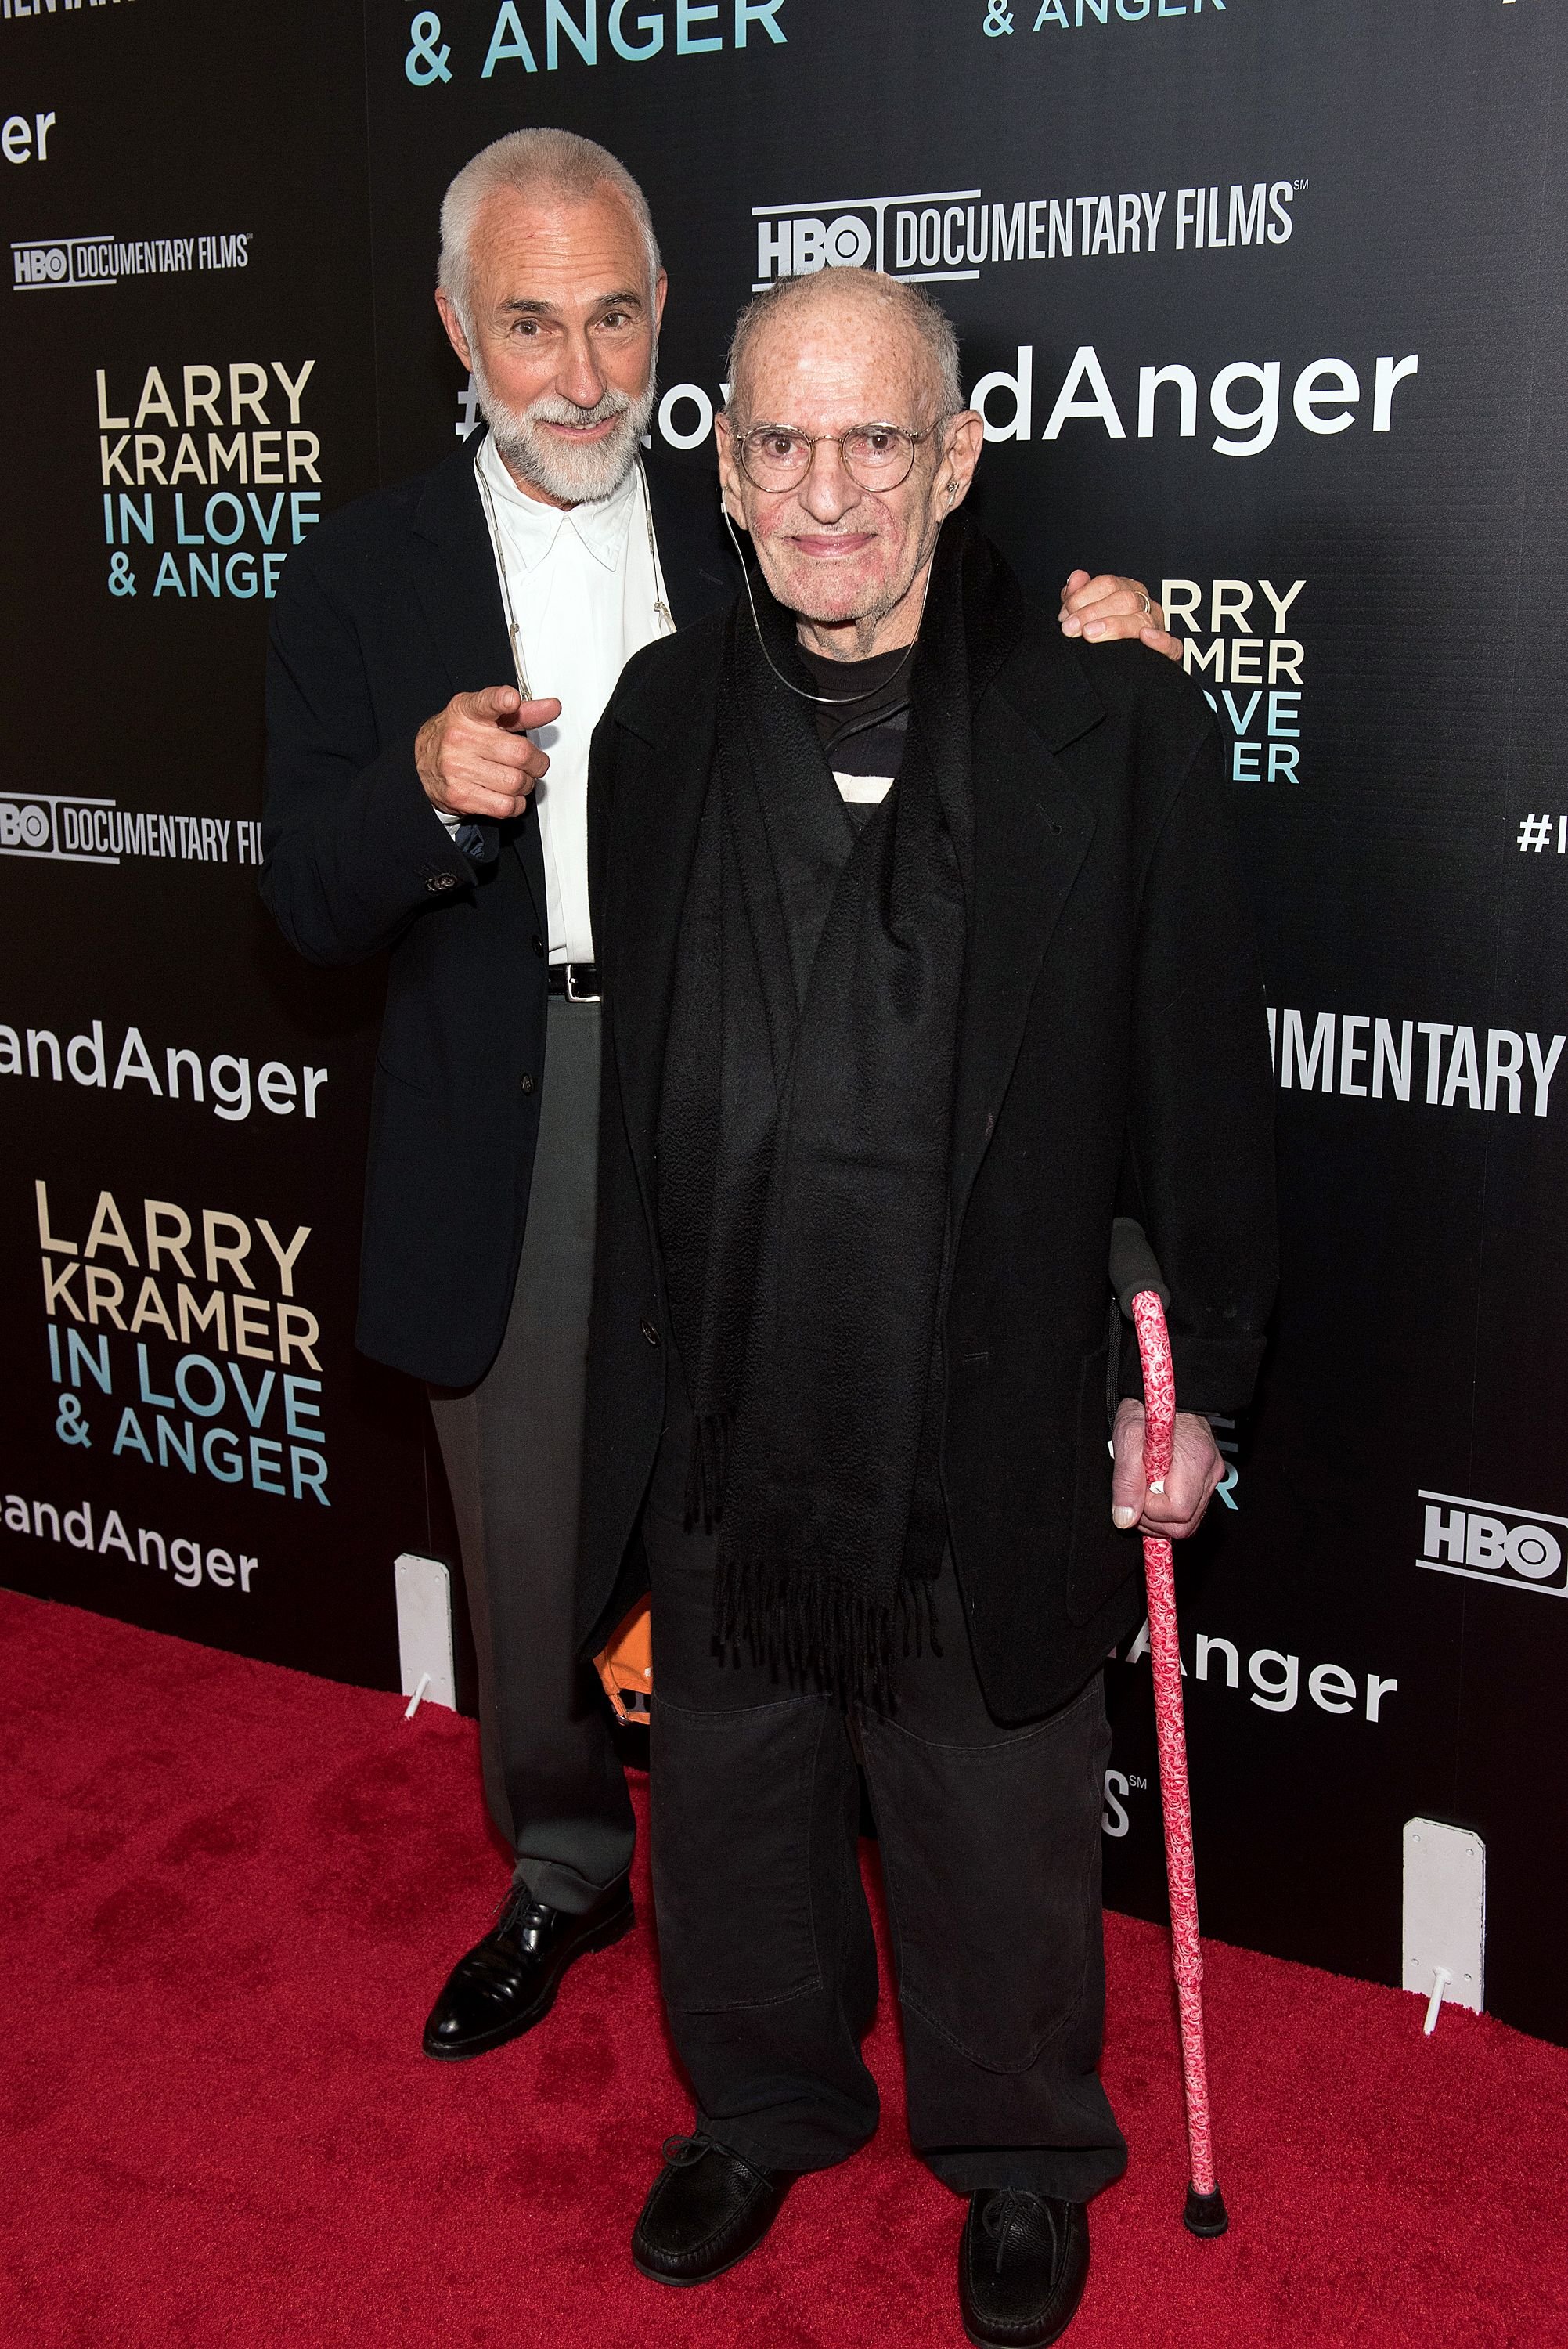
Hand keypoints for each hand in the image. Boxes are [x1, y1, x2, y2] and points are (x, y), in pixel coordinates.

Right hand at [415, 686, 561, 822]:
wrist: (421, 763)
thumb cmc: (459, 737)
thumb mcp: (485, 717)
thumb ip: (522, 714)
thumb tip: (552, 708)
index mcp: (467, 712)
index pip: (486, 703)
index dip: (500, 701)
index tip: (511, 700)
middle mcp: (460, 739)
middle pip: (519, 753)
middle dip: (536, 762)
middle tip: (533, 762)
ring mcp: (457, 769)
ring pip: (516, 782)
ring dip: (526, 784)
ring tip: (517, 778)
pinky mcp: (460, 796)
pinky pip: (505, 806)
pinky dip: (516, 803)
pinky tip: (508, 794)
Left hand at [1059, 571, 1181, 663]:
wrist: (1119, 673)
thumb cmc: (1100, 636)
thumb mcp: (1083, 614)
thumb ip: (1077, 596)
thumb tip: (1075, 578)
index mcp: (1127, 591)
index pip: (1108, 584)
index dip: (1083, 597)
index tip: (1065, 614)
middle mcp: (1145, 605)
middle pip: (1124, 599)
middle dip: (1092, 613)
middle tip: (1070, 628)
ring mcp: (1157, 627)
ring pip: (1141, 619)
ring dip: (1114, 626)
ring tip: (1090, 634)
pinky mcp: (1168, 651)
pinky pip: (1172, 645)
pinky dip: (1161, 641)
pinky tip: (1145, 637)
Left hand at [1110, 1398, 1222, 1539]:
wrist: (1164, 1395)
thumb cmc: (1148, 1410)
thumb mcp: (1127, 1440)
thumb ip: (1125, 1482)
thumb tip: (1125, 1518)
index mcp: (1194, 1461)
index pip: (1178, 1512)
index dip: (1151, 1510)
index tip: (1137, 1491)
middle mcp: (1209, 1472)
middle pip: (1186, 1524)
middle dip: (1154, 1519)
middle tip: (1137, 1495)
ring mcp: (1211, 1477)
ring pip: (1188, 1521)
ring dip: (1160, 1514)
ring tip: (1145, 1488)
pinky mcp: (1207, 1479)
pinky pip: (1190, 1508)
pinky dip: (1169, 1507)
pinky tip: (1155, 1489)